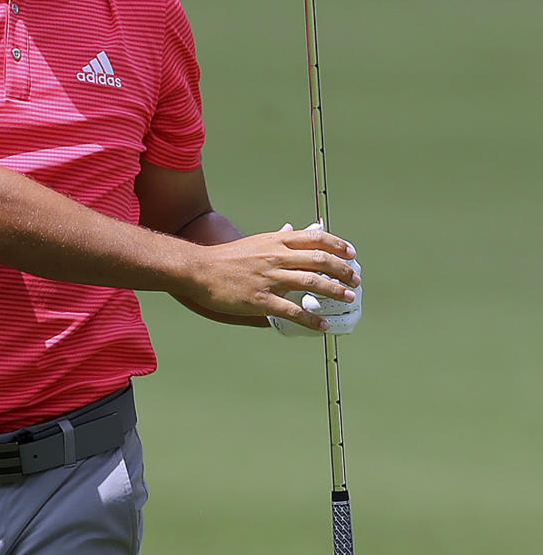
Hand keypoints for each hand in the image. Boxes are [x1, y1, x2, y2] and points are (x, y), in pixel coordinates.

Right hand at [184, 221, 360, 329]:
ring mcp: (269, 278)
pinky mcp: (260, 299)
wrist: (200, 270)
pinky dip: (311, 319)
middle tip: (354, 280)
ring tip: (347, 298)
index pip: (315, 238)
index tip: (351, 254)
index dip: (338, 245)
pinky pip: (292, 310)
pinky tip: (322, 325)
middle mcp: (276, 256)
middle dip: (343, 270)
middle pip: (320, 260)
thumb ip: (276, 238)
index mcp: (276, 241)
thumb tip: (291, 229)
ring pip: (312, 283)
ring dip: (334, 291)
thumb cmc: (226, 257)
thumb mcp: (254, 241)